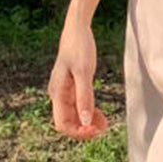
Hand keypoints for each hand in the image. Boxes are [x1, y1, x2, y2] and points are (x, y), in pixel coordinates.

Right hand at [47, 20, 108, 140]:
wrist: (77, 29)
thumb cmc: (79, 47)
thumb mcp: (84, 72)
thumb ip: (84, 97)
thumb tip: (86, 122)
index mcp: (57, 92)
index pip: (63, 124)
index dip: (78, 131)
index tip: (96, 131)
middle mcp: (57, 94)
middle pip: (68, 122)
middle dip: (85, 128)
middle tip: (105, 129)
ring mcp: (64, 91)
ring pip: (74, 115)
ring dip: (87, 122)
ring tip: (105, 124)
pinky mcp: (71, 86)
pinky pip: (78, 105)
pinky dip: (88, 112)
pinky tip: (100, 114)